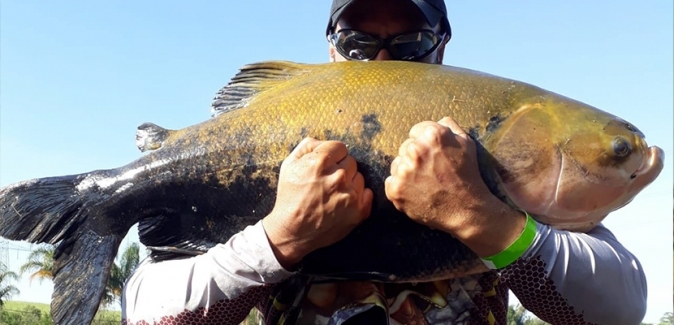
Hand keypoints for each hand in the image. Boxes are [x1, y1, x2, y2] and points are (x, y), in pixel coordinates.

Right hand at [263, 137, 373, 268]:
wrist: (292, 231)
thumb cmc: (289, 197)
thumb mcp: (289, 165)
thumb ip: (307, 146)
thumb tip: (323, 142)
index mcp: (321, 162)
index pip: (340, 147)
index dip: (332, 156)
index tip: (326, 166)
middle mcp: (338, 176)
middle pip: (351, 161)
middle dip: (340, 168)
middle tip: (328, 181)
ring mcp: (350, 195)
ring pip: (359, 177)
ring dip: (349, 182)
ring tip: (334, 193)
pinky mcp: (358, 211)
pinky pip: (367, 193)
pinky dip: (359, 196)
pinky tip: (345, 201)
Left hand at [385, 117, 524, 256]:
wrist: (466, 210)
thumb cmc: (468, 176)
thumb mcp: (467, 143)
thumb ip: (450, 126)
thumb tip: (438, 120)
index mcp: (432, 136)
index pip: (416, 131)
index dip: (426, 144)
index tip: (434, 156)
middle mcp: (415, 150)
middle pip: (405, 147)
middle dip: (415, 157)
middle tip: (430, 171)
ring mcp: (403, 171)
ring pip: (397, 164)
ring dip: (406, 171)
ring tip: (424, 182)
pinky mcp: (395, 189)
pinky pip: (390, 182)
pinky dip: (400, 187)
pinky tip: (416, 191)